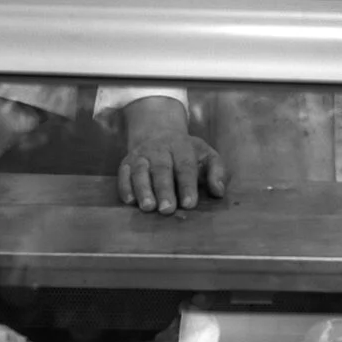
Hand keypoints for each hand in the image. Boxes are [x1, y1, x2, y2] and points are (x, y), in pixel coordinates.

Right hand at [117, 96, 227, 214]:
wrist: (157, 131)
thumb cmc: (187, 152)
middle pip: (161, 169)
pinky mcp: (126, 164)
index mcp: (181, 147)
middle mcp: (158, 150)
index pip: (185, 166)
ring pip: (140, 172)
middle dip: (164, 190)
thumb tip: (219, 192)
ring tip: (148, 207)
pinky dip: (125, 187)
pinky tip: (130, 201)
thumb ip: (217, 171)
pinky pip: (123, 175)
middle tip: (167, 209)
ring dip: (143, 189)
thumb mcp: (206, 154)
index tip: (189, 204)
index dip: (187, 185)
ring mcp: (140, 156)